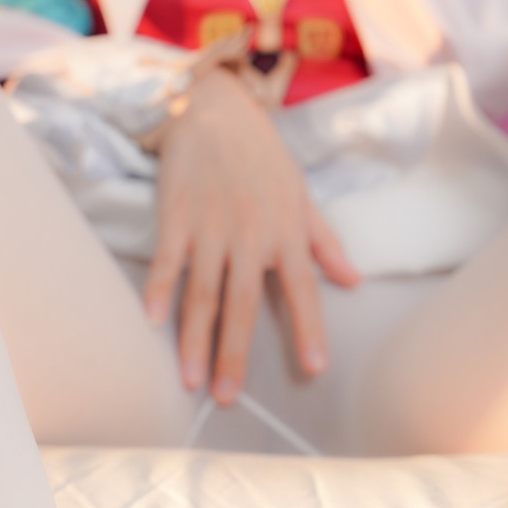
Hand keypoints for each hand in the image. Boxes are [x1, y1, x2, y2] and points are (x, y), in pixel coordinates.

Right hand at [144, 68, 359, 403]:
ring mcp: (210, 225)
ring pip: (202, 292)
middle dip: (235, 354)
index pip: (303, 288)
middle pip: (242, 304)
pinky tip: (153, 321)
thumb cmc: (262, 156)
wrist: (215, 109)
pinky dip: (160, 289)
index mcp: (286, 230)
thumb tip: (354, 280)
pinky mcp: (176, 215)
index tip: (315, 367)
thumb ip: (324, 243)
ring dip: (195, 339)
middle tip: (228, 399)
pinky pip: (167, 260)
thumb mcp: (301, 195)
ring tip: (191, 379)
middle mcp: (250, 233)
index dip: (309, 329)